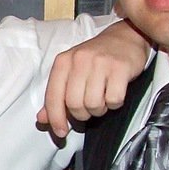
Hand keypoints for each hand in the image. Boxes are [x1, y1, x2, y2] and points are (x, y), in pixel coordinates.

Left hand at [37, 19, 149, 137]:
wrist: (125, 37)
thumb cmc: (96, 58)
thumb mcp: (71, 72)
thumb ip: (57, 96)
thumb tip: (42, 119)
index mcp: (63, 62)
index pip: (53, 97)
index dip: (56, 119)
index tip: (61, 132)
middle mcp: (79, 60)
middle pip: (74, 104)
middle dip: (82, 114)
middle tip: (89, 108)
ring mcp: (100, 63)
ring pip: (93, 104)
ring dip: (99, 109)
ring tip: (102, 99)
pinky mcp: (120, 68)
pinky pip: (114, 99)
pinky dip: (114, 103)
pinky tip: (114, 93)